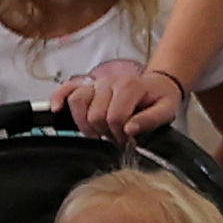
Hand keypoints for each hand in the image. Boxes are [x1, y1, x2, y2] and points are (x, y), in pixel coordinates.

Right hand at [62, 62, 189, 136]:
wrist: (158, 85)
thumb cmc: (160, 99)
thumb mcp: (166, 110)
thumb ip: (150, 120)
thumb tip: (129, 129)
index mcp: (130, 87)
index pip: (115, 117)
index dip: (120, 135)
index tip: (127, 140)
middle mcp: (110, 83)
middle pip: (95, 114)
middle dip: (105, 132)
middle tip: (116, 137)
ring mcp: (97, 83)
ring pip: (78, 101)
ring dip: (85, 123)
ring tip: (97, 132)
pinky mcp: (88, 86)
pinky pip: (67, 88)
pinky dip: (59, 98)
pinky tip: (56, 110)